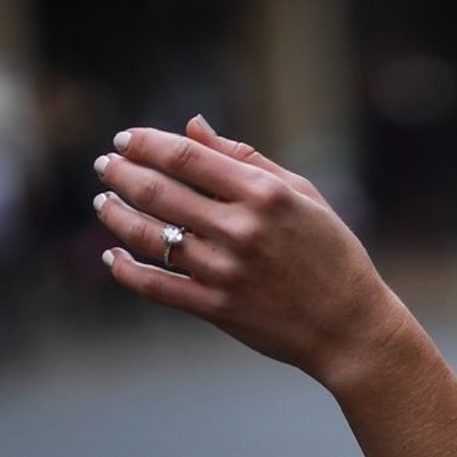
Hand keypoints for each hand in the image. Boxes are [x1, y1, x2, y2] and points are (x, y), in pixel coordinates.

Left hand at [93, 115, 403, 392]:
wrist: (352, 329)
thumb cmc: (332, 256)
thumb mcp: (301, 195)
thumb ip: (245, 159)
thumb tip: (192, 128)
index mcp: (261, 194)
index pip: (185, 156)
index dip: (146, 143)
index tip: (125, 139)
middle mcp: (240, 230)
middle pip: (159, 192)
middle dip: (122, 173)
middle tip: (105, 166)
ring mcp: (227, 272)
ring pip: (152, 237)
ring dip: (118, 216)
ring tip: (104, 204)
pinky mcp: (219, 310)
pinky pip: (159, 287)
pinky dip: (128, 271)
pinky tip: (113, 257)